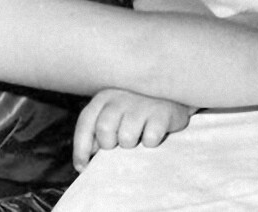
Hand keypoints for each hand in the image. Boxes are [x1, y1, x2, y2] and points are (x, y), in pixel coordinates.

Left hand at [73, 89, 191, 170]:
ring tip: (140, 133)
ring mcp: (143, 103)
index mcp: (105, 96)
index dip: (81, 149)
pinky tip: (156, 130)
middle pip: (105, 131)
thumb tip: (84, 163)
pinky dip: (152, 141)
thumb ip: (98, 130)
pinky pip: (150, 140)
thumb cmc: (139, 108)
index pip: (86, 123)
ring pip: (126, 139)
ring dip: (133, 143)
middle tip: (122, 141)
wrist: (177, 91)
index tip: (84, 166)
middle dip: (111, 144)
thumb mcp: (115, 112)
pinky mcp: (163, 112)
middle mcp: (121, 96)